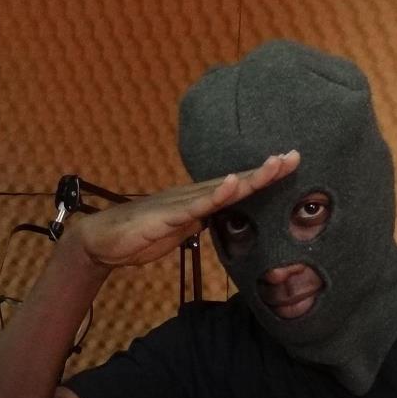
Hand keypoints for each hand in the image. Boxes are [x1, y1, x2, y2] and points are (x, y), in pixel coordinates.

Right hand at [74, 151, 299, 266]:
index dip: (262, 176)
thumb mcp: (180, 231)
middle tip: (295, 156)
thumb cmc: (140, 236)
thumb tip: (220, 217)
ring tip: (275, 164)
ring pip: (221, 189)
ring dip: (249, 177)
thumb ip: (200, 221)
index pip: (237, 186)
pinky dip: (215, 194)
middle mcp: (192, 195)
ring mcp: (180, 203)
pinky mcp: (167, 215)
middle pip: (236, 181)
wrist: (101, 241)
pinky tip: (232, 184)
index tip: (288, 164)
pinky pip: (195, 205)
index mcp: (198, 201)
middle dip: (266, 170)